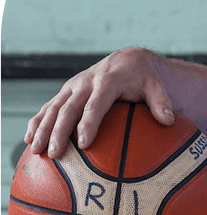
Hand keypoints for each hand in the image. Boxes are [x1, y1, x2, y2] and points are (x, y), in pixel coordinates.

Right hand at [25, 47, 174, 158]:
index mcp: (108, 80)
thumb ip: (161, 102)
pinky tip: (29, 140)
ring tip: (35, 150)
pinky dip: (37, 121)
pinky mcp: (66, 91)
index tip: (84, 144)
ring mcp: (73, 86)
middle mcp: (86, 81)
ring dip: (42, 128)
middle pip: (69, 108)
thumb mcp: (156, 86)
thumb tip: (169, 121)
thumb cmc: (144, 78)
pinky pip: (48, 107)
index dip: (89, 123)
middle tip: (55, 154)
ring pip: (53, 107)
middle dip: (59, 131)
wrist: (128, 60)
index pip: (96, 104)